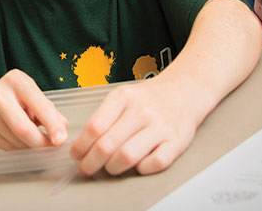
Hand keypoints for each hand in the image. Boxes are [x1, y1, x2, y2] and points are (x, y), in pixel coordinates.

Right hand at [0, 69, 68, 150]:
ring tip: (31, 136)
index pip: (38, 106)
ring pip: (16, 141)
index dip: (52, 125)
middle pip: (23, 129)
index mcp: (15, 81)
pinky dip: (18, 148)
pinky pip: (7, 148)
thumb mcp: (33, 96)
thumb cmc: (14, 98)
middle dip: (41, 143)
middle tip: (51, 147)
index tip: (61, 139)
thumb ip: (50, 112)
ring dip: (30, 146)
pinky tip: (19, 139)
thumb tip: (61, 132)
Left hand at [70, 80, 199, 176]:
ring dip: (113, 168)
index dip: (81, 146)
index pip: (94, 127)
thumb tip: (82, 146)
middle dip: (91, 162)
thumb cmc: (149, 98)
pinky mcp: (176, 142)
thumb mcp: (123, 97)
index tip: (76, 155)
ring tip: (109, 168)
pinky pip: (154, 163)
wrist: (184, 91)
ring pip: (127, 156)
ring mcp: (160, 127)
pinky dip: (141, 169)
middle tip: (86, 168)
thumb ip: (104, 118)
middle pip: (107, 145)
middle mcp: (141, 111)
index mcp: (123, 97)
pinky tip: (136, 165)